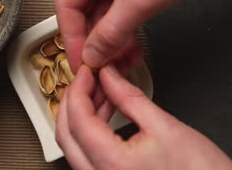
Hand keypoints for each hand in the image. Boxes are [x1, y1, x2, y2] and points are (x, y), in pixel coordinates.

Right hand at [55, 0, 231, 69]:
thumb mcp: (138, 0)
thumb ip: (110, 33)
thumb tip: (93, 55)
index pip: (67, 6)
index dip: (73, 39)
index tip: (81, 62)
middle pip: (84, 11)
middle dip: (95, 41)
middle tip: (100, 65)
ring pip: (102, 12)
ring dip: (111, 38)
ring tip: (120, 60)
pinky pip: (118, 8)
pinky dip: (124, 28)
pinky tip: (130, 47)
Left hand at [56, 65, 231, 169]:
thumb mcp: (165, 126)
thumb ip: (129, 97)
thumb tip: (108, 75)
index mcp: (111, 164)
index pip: (78, 119)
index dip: (78, 89)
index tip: (86, 72)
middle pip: (66, 133)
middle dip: (73, 101)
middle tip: (87, 78)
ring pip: (74, 145)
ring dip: (81, 114)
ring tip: (99, 90)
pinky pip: (86, 153)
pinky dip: (89, 130)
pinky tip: (104, 111)